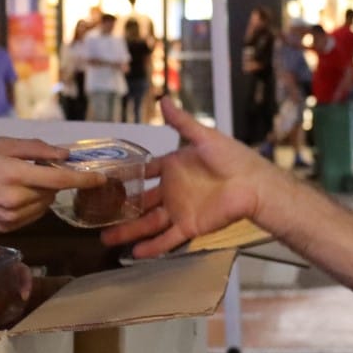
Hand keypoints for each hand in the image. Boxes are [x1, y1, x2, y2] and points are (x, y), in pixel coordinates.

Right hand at [0, 137, 103, 231]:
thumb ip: (34, 149)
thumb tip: (64, 154)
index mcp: (14, 174)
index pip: (60, 180)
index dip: (83, 180)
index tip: (100, 178)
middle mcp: (15, 199)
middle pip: (53, 192)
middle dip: (53, 181)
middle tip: (39, 169)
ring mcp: (10, 218)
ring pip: (44, 206)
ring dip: (43, 194)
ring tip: (21, 182)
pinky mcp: (5, 230)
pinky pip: (31, 217)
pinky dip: (32, 206)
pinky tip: (15, 196)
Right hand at [101, 96, 276, 257]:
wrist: (254, 185)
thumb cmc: (233, 158)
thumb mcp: (204, 137)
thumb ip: (182, 122)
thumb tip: (163, 99)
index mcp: (174, 168)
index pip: (146, 173)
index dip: (127, 177)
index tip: (106, 181)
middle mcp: (173, 191)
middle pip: (141, 202)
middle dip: (121, 210)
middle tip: (98, 215)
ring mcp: (179, 210)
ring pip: (148, 224)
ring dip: (129, 231)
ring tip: (106, 239)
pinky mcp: (189, 227)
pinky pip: (167, 239)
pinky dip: (152, 247)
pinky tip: (134, 253)